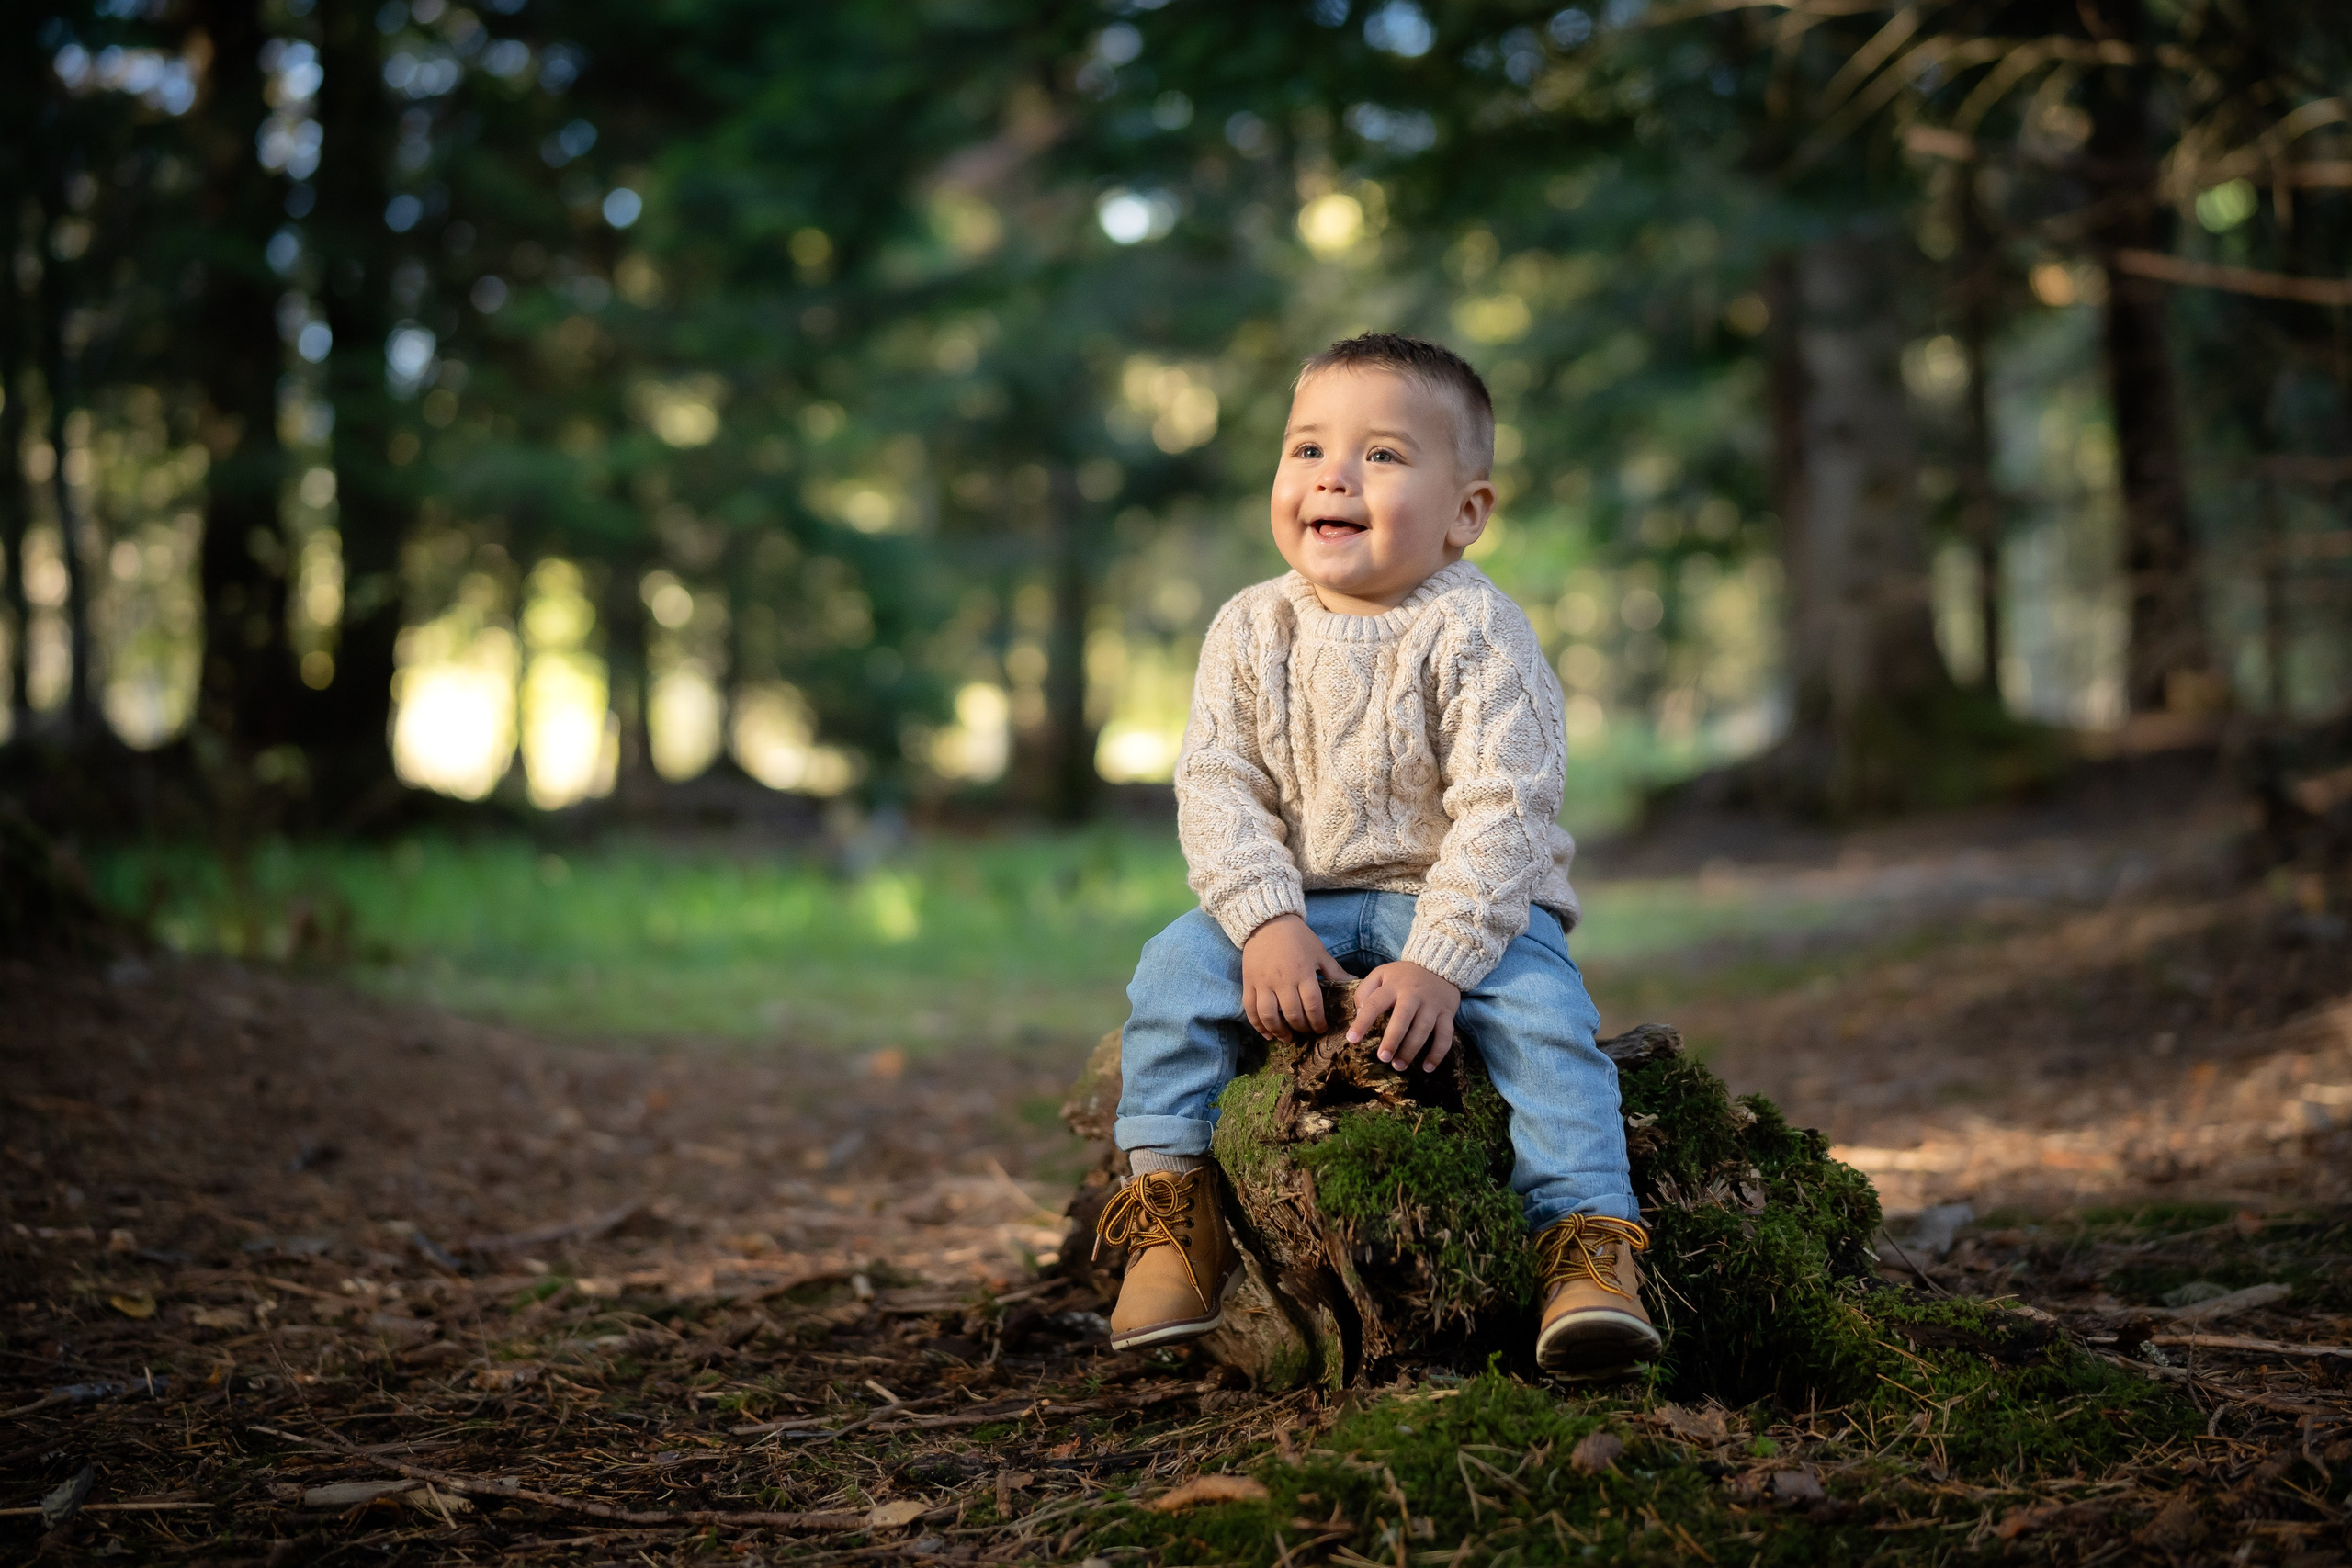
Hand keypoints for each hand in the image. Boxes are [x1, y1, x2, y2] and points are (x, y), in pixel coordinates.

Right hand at [1240, 914, 1347, 1040]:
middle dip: (1301, 1027)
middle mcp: (1282, 980)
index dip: (1318, 1021)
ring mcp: (1263, 982)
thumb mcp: (1319, 952)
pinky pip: (1250, 1009)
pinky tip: (1266, 1034)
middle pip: (1292, 1014)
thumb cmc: (1298, 937)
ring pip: (1269, 1015)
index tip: (1321, 1029)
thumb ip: (1334, 972)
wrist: (1268, 922)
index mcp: (1303, 973)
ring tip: (1287, 1037)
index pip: (1312, 1005)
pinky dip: (1257, 1025)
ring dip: (1279, 1031)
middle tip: (1306, 1031)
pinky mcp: (1249, 982)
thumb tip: (1354, 983)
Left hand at [1348, 960, 1460, 1073]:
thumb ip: (1365, 991)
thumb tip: (1359, 1014)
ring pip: (1423, 1029)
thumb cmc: (1404, 975)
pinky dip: (1438, 1053)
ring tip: (1398, 1066)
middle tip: (1383, 1058)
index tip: (1352, 1039)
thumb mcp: (1381, 974)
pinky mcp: (1448, 1013)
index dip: (1362, 1021)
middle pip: (1403, 1018)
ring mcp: (1432, 1004)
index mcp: (1394, 985)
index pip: (1375, 1003)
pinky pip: (1445, 1036)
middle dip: (1392, 1039)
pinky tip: (1427, 1068)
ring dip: (1411, 1050)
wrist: (1439, 964)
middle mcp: (1414, 995)